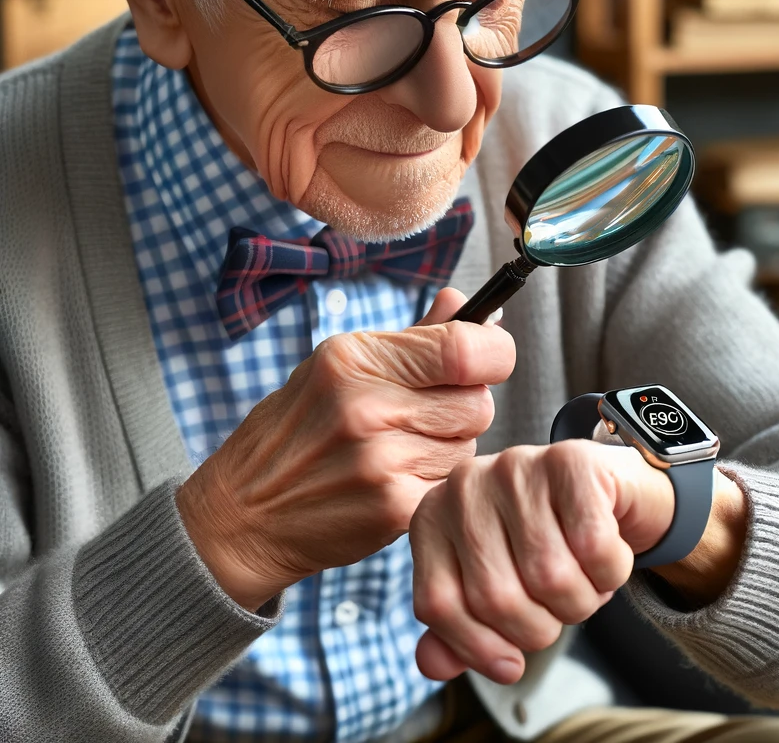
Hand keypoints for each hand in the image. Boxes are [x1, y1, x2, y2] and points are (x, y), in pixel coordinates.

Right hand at [176, 288, 514, 610]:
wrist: (243, 515)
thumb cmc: (297, 431)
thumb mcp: (340, 366)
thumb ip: (415, 336)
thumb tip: (466, 303)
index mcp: (356, 357)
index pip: (464, 348)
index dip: (495, 352)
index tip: (492, 358)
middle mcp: (367, 405)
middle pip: (478, 402)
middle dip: (465, 407)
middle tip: (427, 416)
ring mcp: (379, 460)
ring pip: (469, 446)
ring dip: (449, 448)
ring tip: (402, 450)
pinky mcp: (392, 508)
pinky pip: (451, 486)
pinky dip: (436, 486)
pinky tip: (399, 482)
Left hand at [410, 442, 745, 684]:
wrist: (609, 490)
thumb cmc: (548, 541)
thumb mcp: (495, 584)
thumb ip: (459, 626)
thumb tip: (433, 665)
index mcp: (434, 515)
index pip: (438, 604)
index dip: (477, 647)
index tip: (510, 663)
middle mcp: (465, 484)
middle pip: (497, 598)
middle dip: (540, 627)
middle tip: (558, 607)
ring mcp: (516, 466)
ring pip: (549, 577)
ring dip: (581, 601)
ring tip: (584, 580)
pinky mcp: (570, 462)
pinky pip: (593, 548)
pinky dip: (610, 571)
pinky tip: (606, 555)